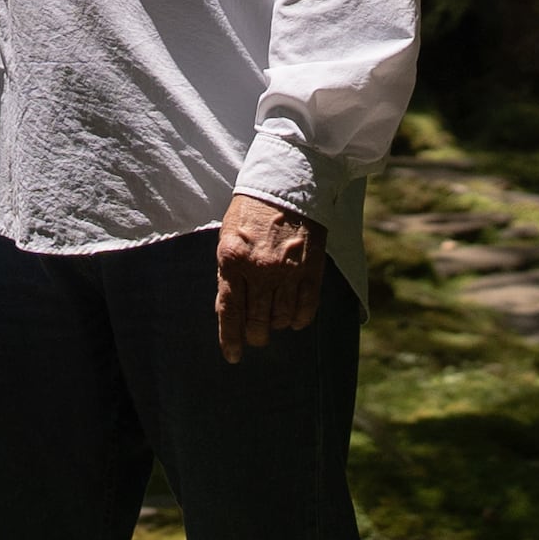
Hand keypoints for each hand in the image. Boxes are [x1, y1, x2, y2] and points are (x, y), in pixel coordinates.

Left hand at [214, 194, 321, 364]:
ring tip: (273, 320)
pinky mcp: (311, 269)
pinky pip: (306, 308)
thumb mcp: (227, 239)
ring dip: (275, 325)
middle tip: (255, 338)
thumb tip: (228, 311)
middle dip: (254, 336)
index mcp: (232, 260)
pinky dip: (298, 319)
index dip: (230, 339)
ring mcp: (288, 271)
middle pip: (257, 321)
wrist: (286, 183)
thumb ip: (227, 274)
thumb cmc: (250, 211)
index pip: (229, 312)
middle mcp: (260, 269)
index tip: (232, 356)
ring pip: (281, 318)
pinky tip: (293, 319)